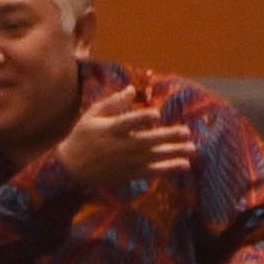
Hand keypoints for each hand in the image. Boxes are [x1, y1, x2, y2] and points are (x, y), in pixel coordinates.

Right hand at [58, 86, 196, 197]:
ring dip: (174, 153)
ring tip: (192, 149)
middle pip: (148, 141)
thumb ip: (113, 103)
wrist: (71, 169)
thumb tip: (132, 90)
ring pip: (154, 157)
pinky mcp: (129, 174)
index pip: (129, 123)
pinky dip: (168, 169)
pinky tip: (184, 165)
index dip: (143, 118)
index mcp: (111, 129)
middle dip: (167, 137)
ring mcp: (126, 162)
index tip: (157, 114)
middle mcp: (121, 146)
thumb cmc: (82, 137)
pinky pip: (152, 172)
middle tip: (186, 132)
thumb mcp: (92, 115)